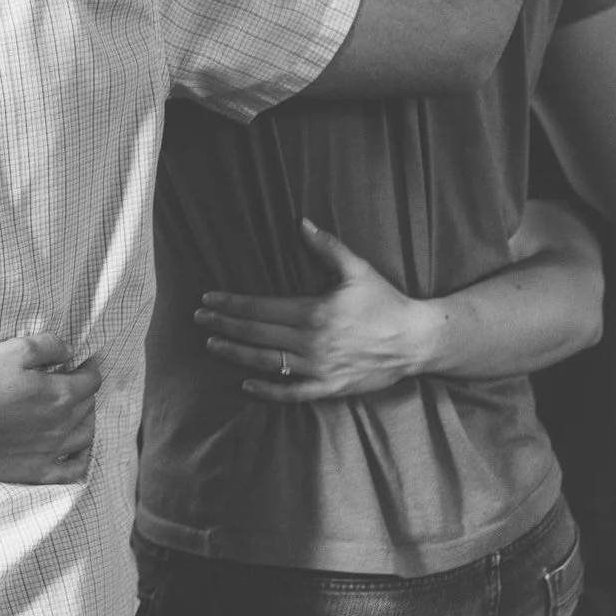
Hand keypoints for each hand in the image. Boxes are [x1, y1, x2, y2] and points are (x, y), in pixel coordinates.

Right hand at [0, 332, 101, 485]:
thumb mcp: (13, 349)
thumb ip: (49, 346)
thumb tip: (70, 351)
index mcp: (60, 394)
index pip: (91, 381)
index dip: (92, 368)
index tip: (87, 363)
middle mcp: (61, 425)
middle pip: (88, 407)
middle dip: (85, 392)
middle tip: (75, 383)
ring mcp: (50, 451)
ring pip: (85, 436)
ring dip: (88, 421)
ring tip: (79, 412)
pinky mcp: (35, 470)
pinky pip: (71, 471)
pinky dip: (82, 460)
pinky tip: (79, 451)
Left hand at [196, 219, 442, 401]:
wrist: (417, 340)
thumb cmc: (387, 302)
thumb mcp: (358, 270)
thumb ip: (327, 247)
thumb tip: (301, 222)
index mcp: (314, 312)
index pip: (260, 308)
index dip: (231, 303)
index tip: (208, 299)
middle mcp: (311, 342)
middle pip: (256, 334)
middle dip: (224, 324)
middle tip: (198, 318)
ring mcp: (319, 367)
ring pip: (267, 362)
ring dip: (236, 354)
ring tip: (212, 344)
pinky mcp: (329, 387)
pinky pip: (292, 392)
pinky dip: (267, 390)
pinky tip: (246, 385)